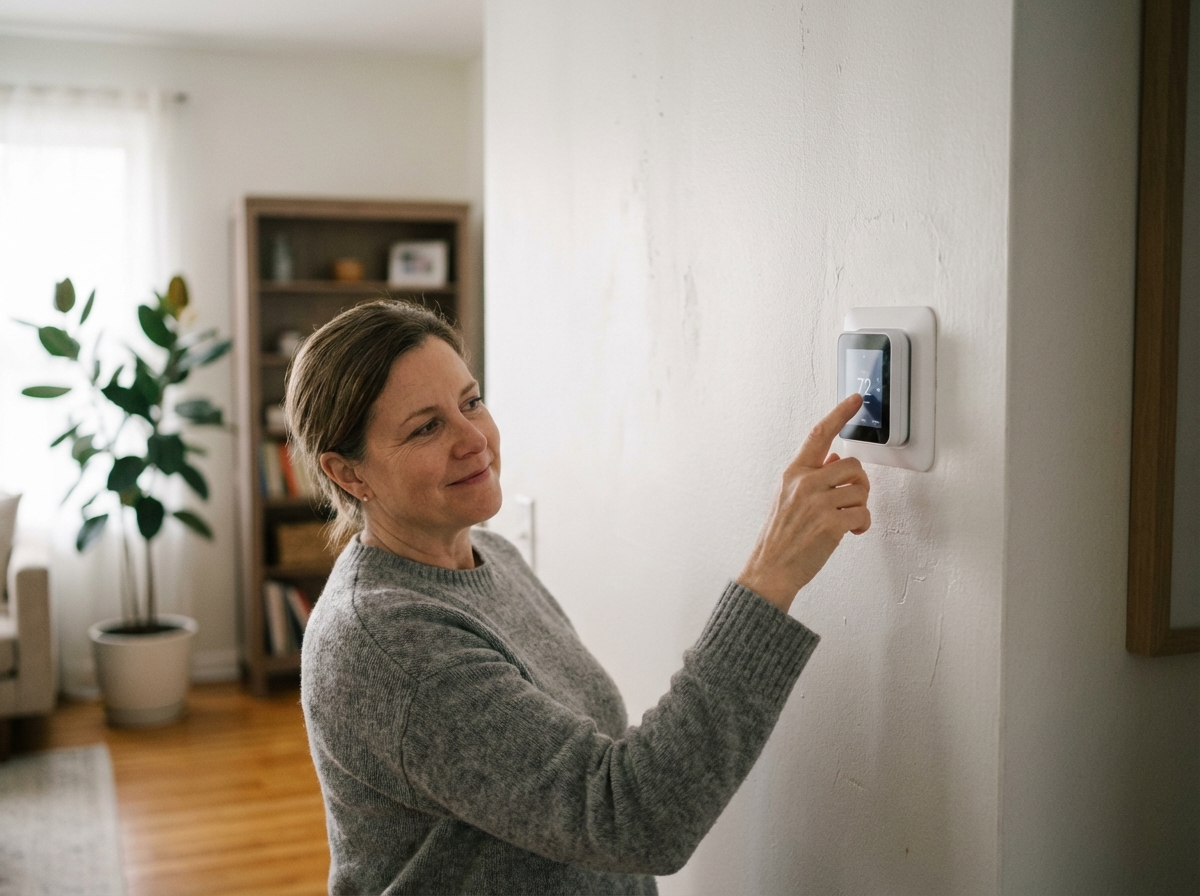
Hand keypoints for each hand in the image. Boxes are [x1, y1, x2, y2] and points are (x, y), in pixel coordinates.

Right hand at [737, 393, 871, 612]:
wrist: (771, 569)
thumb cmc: (779, 537)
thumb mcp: (786, 498)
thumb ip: (811, 477)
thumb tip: (836, 459)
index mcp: (793, 474)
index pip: (819, 435)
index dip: (840, 413)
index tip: (855, 399)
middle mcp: (805, 484)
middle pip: (853, 465)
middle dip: (860, 483)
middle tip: (851, 499)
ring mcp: (818, 503)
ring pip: (861, 490)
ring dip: (861, 506)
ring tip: (848, 520)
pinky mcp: (831, 524)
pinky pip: (863, 514)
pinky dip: (862, 525)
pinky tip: (851, 532)